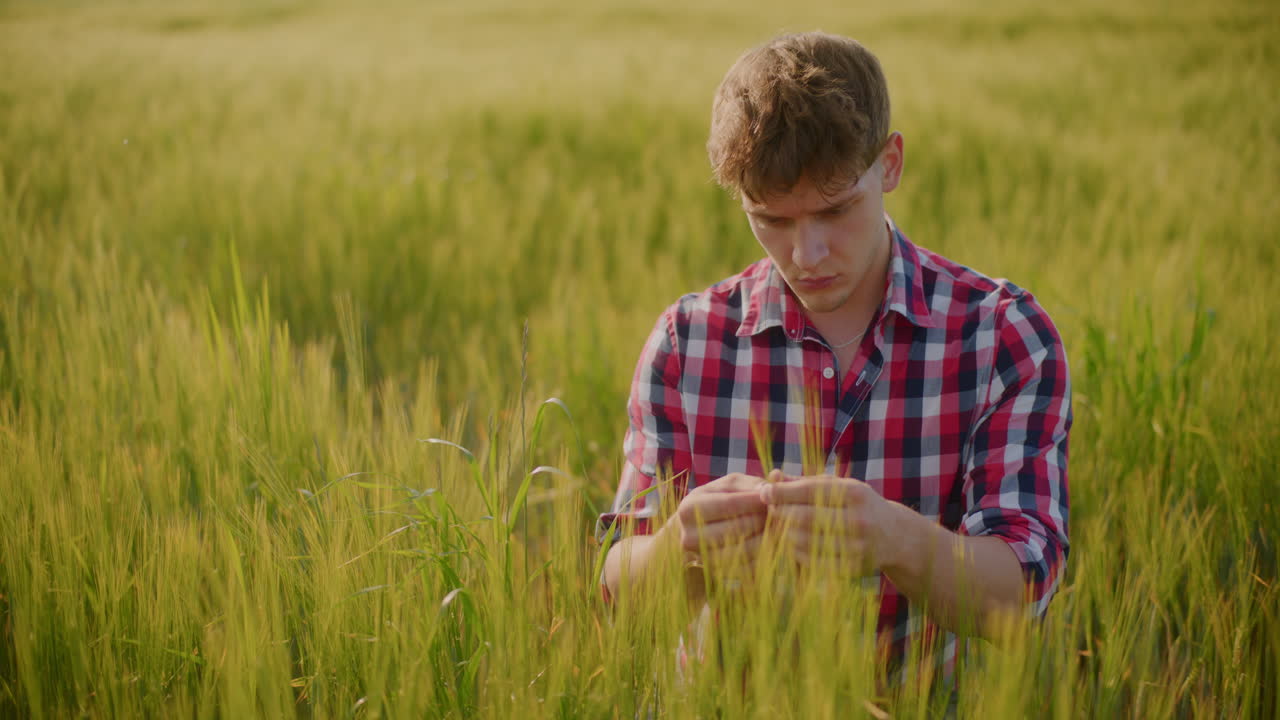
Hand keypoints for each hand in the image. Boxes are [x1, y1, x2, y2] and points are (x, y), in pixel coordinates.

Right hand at [666, 473, 768, 574]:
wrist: (696, 533)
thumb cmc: (716, 502)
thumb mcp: (727, 487)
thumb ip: (747, 484)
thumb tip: (767, 489)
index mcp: (689, 509)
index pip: (728, 504)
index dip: (754, 501)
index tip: (771, 497)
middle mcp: (690, 537)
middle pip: (737, 528)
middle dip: (762, 519)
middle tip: (777, 513)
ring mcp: (703, 559)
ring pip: (744, 551)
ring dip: (766, 538)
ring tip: (777, 527)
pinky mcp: (718, 574)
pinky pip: (747, 569)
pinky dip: (764, 556)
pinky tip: (771, 543)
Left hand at [758, 473, 899, 576]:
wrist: (895, 536)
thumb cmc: (858, 505)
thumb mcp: (839, 486)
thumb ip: (805, 481)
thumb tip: (771, 476)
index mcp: (855, 493)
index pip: (809, 491)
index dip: (781, 492)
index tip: (764, 492)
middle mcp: (858, 520)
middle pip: (803, 517)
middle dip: (780, 513)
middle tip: (770, 510)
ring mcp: (856, 547)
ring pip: (804, 541)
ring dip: (784, 533)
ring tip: (779, 526)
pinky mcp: (851, 568)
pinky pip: (811, 561)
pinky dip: (795, 551)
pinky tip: (793, 542)